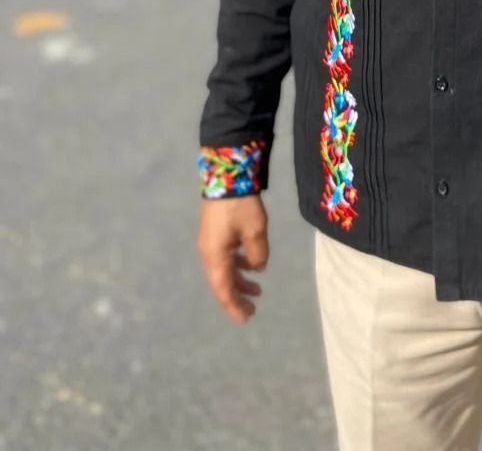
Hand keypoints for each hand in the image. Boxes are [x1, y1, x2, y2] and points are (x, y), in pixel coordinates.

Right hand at [197, 194, 269, 323]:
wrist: (226, 177)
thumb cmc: (240, 207)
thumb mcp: (255, 232)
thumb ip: (257, 254)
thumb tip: (258, 267)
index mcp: (215, 257)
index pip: (224, 290)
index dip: (235, 306)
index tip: (247, 318)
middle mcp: (208, 253)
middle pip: (221, 283)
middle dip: (237, 297)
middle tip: (253, 309)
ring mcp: (210, 242)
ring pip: (224, 270)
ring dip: (240, 281)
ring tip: (257, 289)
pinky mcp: (215, 232)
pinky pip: (225, 258)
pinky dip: (237, 265)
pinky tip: (252, 263)